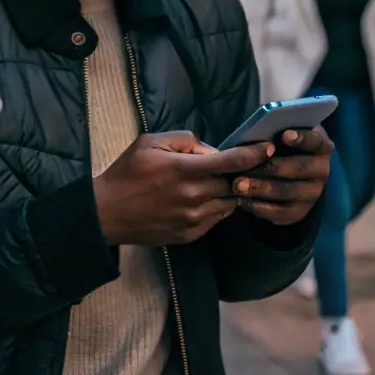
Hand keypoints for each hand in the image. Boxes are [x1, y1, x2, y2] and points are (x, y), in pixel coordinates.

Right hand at [93, 132, 275, 246]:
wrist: (107, 213)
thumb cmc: (126, 173)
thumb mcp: (149, 142)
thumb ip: (184, 140)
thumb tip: (211, 150)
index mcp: (184, 170)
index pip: (231, 162)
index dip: (253, 154)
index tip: (267, 148)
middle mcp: (194, 196)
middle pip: (235, 183)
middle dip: (242, 173)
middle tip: (243, 165)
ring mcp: (194, 218)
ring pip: (229, 202)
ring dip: (229, 191)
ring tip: (217, 182)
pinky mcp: (191, 234)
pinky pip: (216, 218)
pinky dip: (216, 206)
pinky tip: (202, 199)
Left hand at [232, 126, 332, 224]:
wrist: (273, 171)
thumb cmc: (272, 143)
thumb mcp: (274, 133)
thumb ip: (270, 131)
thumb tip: (262, 136)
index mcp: (318, 146)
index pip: (317, 141)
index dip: (303, 138)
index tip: (284, 135)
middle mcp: (321, 170)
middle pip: (299, 169)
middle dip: (271, 168)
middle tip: (246, 167)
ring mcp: (313, 192)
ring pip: (290, 192)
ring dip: (262, 189)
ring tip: (238, 186)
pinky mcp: (300, 211)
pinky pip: (283, 213)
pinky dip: (261, 208)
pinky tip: (242, 202)